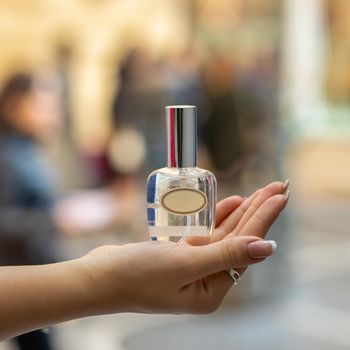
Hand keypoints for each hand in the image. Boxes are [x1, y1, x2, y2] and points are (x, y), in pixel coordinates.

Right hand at [80, 181, 288, 314]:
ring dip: (242, 212)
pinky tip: (233, 203)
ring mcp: (193, 266)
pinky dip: (219, 218)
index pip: (246, 247)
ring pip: (225, 234)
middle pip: (240, 239)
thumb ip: (226, 254)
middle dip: (259, 211)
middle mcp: (207, 280)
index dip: (264, 218)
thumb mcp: (183, 264)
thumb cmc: (135, 275)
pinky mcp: (180, 255)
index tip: (281, 193)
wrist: (99, 276)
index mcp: (211, 290)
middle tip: (278, 186)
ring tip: (261, 191)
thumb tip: (267, 248)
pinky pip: (207, 234)